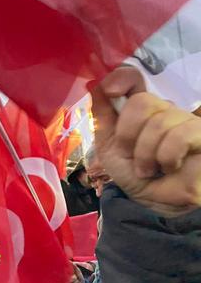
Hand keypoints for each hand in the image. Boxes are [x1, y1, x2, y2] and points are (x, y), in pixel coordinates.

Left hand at [91, 66, 200, 216]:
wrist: (156, 203)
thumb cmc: (136, 176)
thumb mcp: (110, 147)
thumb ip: (103, 117)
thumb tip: (93, 84)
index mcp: (141, 111)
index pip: (134, 79)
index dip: (122, 79)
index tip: (111, 90)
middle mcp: (166, 110)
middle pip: (142, 102)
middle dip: (128, 135)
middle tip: (130, 155)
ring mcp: (188, 121)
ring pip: (159, 122)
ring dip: (146, 154)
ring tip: (149, 169)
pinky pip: (180, 135)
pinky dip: (166, 157)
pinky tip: (169, 168)